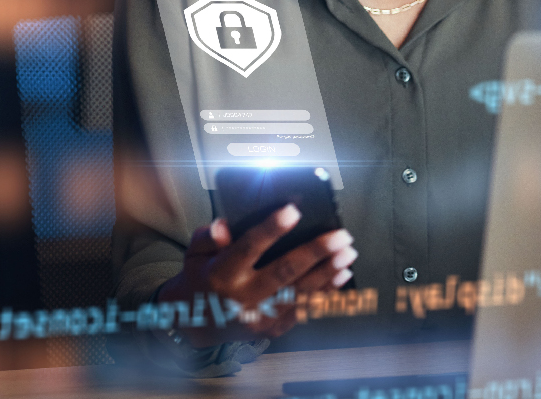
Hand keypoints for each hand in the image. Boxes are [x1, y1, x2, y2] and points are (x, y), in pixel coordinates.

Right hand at [156, 204, 356, 346]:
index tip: (293, 210)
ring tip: (347, 254)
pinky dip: (324, 294)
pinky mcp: (270, 329)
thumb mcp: (195, 253)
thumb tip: (224, 226)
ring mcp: (259, 317)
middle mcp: (242, 297)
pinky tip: (340, 278)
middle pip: (284, 272)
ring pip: (300, 294)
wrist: (193, 323)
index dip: (272, 229)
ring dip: (328, 273)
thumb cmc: (200, 279)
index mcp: (222, 274)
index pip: (249, 247)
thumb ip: (208, 237)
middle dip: (316, 252)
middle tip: (340, 236)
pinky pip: (302, 311)